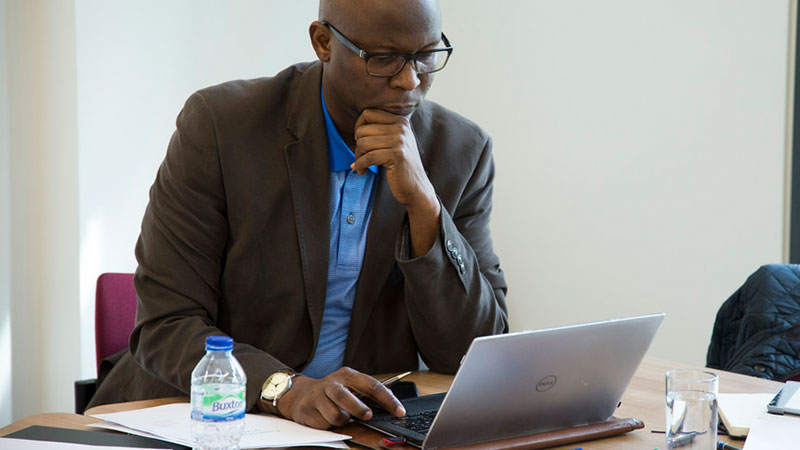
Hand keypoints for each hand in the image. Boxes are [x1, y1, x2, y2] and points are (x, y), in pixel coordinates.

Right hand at [275, 367, 405, 428]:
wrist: (299, 393)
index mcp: (348, 376)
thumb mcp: (350, 387)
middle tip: (368, 416)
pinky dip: (327, 425)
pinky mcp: (307, 410)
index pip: (372, 385)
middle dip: (359, 408)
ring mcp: (317, 396)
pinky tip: (324, 418)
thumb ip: (367, 395)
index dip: (388, 400)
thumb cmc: (333, 392)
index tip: (399, 411)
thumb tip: (390, 409)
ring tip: (341, 417)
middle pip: (345, 396)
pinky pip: (322, 424)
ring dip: (341, 421)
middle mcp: (332, 384)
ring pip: (335, 415)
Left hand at [354, 108, 440, 255]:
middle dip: (357, 146)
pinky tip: (361, 171)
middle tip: (360, 158)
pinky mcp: (397, 155)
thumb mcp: (395, 143)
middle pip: (363, 129)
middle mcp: (401, 127)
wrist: (417, 188)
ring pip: (363, 143)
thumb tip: (356, 128)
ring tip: (361, 165)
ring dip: (358, 157)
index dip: (358, 127)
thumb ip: (381, 131)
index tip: (361, 143)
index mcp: (400, 121)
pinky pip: (368, 157)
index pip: (368, 113)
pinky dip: (360, 165)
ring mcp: (400, 140)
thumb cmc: (401, 166)